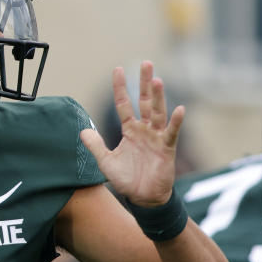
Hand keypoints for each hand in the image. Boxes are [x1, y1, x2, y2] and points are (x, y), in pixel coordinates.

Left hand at [80, 61, 183, 206]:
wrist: (143, 198)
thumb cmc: (127, 180)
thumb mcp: (106, 161)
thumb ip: (95, 145)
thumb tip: (82, 130)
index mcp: (130, 130)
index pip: (124, 104)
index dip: (121, 87)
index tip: (118, 69)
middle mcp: (144, 129)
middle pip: (145, 101)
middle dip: (145, 83)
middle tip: (146, 63)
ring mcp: (157, 137)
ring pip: (158, 112)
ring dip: (159, 96)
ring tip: (157, 79)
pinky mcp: (167, 148)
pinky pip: (172, 133)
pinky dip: (176, 122)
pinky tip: (179, 109)